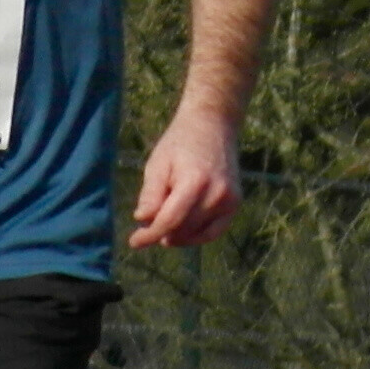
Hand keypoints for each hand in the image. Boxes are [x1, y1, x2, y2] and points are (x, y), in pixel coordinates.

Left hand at [129, 106, 242, 248]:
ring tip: (163, 225)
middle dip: (161, 233)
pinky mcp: (236, 203)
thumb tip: (143, 220)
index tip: (134, 242)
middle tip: (146, 227)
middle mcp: (217, 194)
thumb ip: (151, 194)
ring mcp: (230, 200)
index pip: (170, 220)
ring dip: (178, 236)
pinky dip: (197, 236)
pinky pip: (214, 231)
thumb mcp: (157, 164)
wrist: (213, 126)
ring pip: (198, 233)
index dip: (150, 234)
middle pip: (183, 229)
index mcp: (195, 182)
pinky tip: (181, 232)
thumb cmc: (179, 143)